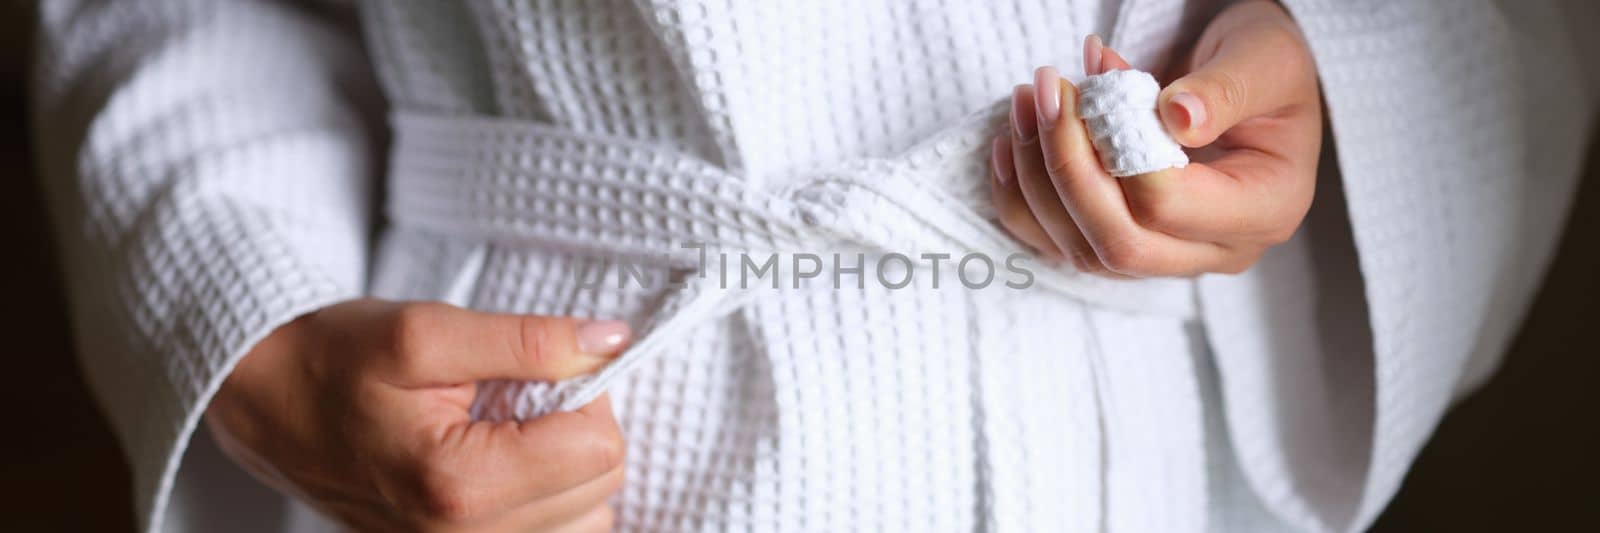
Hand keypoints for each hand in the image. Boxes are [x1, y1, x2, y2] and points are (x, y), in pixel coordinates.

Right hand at [205, 299, 633, 531]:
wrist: (265, 401)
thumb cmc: (334, 361)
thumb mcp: (427, 331)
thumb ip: (529, 341)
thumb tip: (612, 343)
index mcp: (461, 485)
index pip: (599, 448)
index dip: (587, 392)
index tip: (541, 368)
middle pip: (601, 487)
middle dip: (577, 427)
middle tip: (518, 393)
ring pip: (588, 517)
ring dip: (566, 465)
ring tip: (505, 426)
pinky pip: (554, 532)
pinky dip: (549, 493)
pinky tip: (505, 457)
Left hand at [990, 0, 1320, 276]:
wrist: (1252, 78)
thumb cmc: (1265, 65)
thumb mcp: (1263, 59)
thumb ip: (1226, 88)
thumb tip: (1177, 117)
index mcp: (1264, 209)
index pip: (1168, 206)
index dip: (1115, 152)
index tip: (1089, 86)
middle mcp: (1217, 249)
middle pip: (1120, 243)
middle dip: (1065, 169)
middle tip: (1044, 92)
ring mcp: (1170, 256)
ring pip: (1081, 250)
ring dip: (1038, 178)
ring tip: (1025, 102)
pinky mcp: (1128, 244)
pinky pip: (1060, 244)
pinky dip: (1024, 200)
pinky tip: (1011, 144)